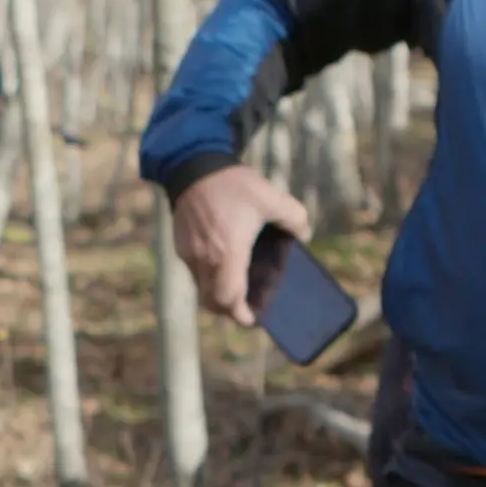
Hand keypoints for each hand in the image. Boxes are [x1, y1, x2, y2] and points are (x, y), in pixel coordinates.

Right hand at [171, 165, 312, 324]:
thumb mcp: (271, 196)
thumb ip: (294, 217)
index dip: (240, 314)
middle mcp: (205, 260)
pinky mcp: (181, 247)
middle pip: (213, 301)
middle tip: (246, 308)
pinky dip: (208, 278)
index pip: (228, 299)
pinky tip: (222, 265)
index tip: (252, 318)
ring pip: (202, 289)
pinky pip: (195, 273)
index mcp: (228, 253)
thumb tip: (304, 235)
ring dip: (218, 294)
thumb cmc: (233, 184)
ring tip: (235, 287)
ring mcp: (190, 255)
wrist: (194, 167)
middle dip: (229, 309)